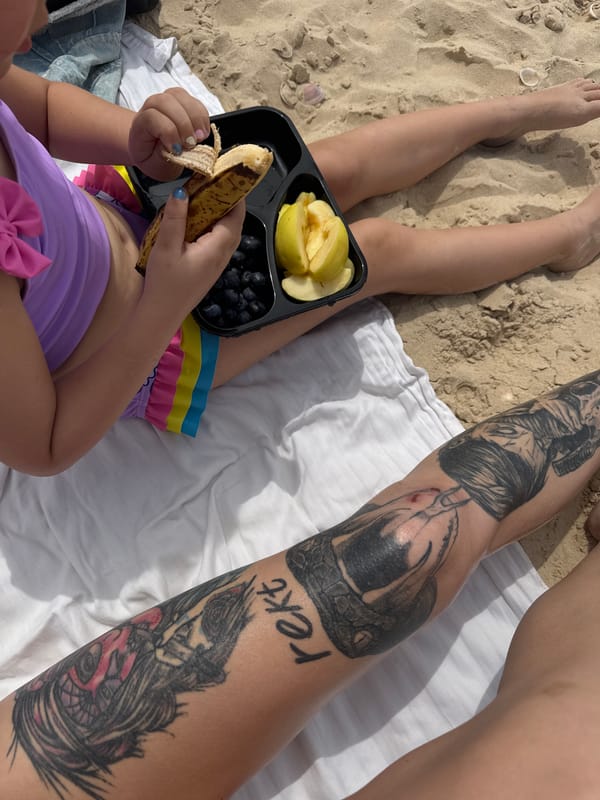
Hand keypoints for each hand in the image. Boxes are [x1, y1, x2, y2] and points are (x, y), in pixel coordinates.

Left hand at [128, 88, 210, 180]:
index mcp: (140, 125)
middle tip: (191, 144)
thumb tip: (181, 147)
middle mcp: (150, 108)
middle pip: (166, 102)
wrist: (152, 151)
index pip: (151, 118)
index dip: (168, 133)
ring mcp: (165, 101)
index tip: (178, 150)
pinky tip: (203, 132)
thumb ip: (165, 155)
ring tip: (200, 138)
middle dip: (184, 124)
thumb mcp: (155, 166)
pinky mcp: (181, 101)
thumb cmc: (153, 159)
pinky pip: (193, 101)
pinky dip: (202, 116)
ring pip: (180, 96)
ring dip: (196, 118)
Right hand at [142, 188, 245, 317]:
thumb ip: (175, 219)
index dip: (235, 194)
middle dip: (228, 201)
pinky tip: (197, 220)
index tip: (227, 174)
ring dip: (219, 213)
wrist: (161, 315)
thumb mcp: (166, 248)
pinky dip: (212, 226)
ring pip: (226, 233)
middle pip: (234, 223)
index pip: (235, 215)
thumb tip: (182, 191)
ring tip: (205, 194)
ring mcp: (218, 264)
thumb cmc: (164, 283)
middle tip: (214, 180)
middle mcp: (223, 255)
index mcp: (217, 248)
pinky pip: (218, 241)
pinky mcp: (209, 268)